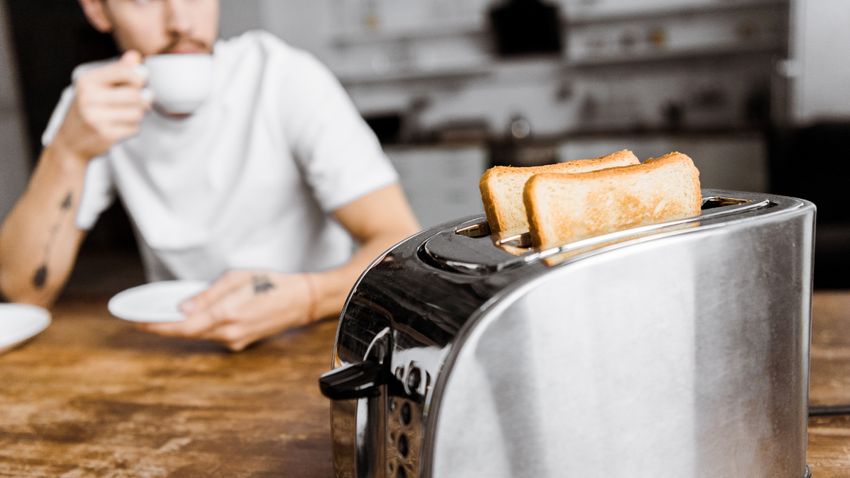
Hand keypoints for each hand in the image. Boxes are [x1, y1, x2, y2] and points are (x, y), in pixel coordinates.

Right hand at [52, 50, 151, 161]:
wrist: (70, 141)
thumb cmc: (88, 108)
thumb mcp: (96, 85)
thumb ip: (118, 70)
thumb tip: (135, 56)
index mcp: (87, 81)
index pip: (126, 72)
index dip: (140, 77)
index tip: (139, 82)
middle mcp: (89, 97)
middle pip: (136, 95)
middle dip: (142, 99)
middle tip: (138, 101)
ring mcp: (96, 117)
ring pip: (138, 112)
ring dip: (138, 114)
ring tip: (126, 114)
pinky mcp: (105, 134)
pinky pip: (134, 128)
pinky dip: (132, 127)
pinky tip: (120, 126)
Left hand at [138, 270, 315, 350]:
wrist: (301, 300)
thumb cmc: (271, 284)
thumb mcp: (237, 279)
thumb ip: (208, 295)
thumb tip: (183, 308)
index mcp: (227, 314)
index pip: (183, 326)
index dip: (158, 326)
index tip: (138, 323)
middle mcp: (230, 333)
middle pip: (189, 332)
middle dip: (166, 326)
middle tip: (144, 317)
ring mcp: (236, 340)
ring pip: (201, 334)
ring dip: (184, 326)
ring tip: (166, 314)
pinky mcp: (242, 342)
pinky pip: (214, 335)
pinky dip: (201, 326)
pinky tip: (196, 316)